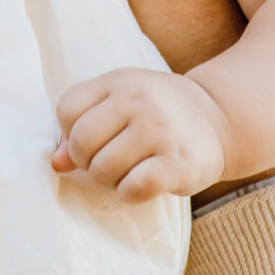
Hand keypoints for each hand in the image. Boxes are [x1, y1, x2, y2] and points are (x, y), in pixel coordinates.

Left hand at [50, 67, 231, 202]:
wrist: (218, 118)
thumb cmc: (156, 115)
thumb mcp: (119, 104)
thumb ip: (83, 126)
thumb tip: (55, 163)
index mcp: (119, 81)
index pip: (67, 110)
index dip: (71, 133)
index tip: (95, 138)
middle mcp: (139, 100)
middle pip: (81, 144)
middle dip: (87, 162)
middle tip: (110, 160)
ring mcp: (160, 130)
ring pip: (102, 170)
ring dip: (110, 180)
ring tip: (129, 170)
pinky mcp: (179, 162)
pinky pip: (133, 188)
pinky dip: (130, 193)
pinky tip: (143, 183)